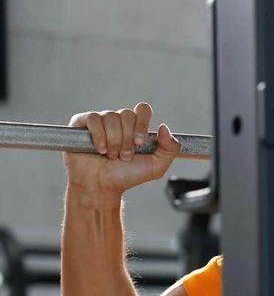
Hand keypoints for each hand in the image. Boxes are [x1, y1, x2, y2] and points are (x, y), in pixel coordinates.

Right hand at [63, 103, 180, 197]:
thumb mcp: (156, 167)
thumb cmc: (126, 176)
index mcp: (135, 127)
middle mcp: (118, 121)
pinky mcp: (82, 123)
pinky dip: (99, 136)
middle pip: (127, 114)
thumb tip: (164, 127)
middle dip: (127, 139)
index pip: (143, 109)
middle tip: (124, 156)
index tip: (140, 142)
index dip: (142, 123)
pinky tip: (100, 149)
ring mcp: (101, 121)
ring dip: (114, 141)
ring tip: (111, 156)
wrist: (102, 186)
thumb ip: (169, 149)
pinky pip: (93, 118)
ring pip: (111, 117)